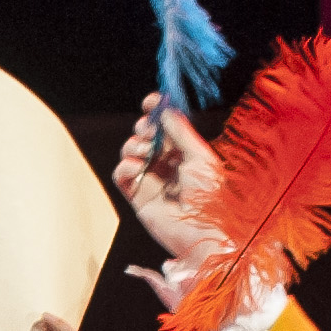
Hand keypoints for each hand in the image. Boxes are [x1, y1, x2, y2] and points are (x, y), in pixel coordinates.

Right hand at [114, 94, 222, 285]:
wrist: (200, 230)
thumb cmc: (208, 194)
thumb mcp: (200, 155)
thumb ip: (181, 131)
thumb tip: (165, 111)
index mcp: (186, 150)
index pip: (167, 126)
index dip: (157, 111)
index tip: (151, 101)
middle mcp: (167, 162)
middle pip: (146, 135)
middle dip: (143, 127)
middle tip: (147, 129)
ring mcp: (151, 178)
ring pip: (131, 152)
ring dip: (133, 146)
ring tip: (144, 153)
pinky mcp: (137, 195)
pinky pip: (122, 174)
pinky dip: (125, 167)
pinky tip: (136, 168)